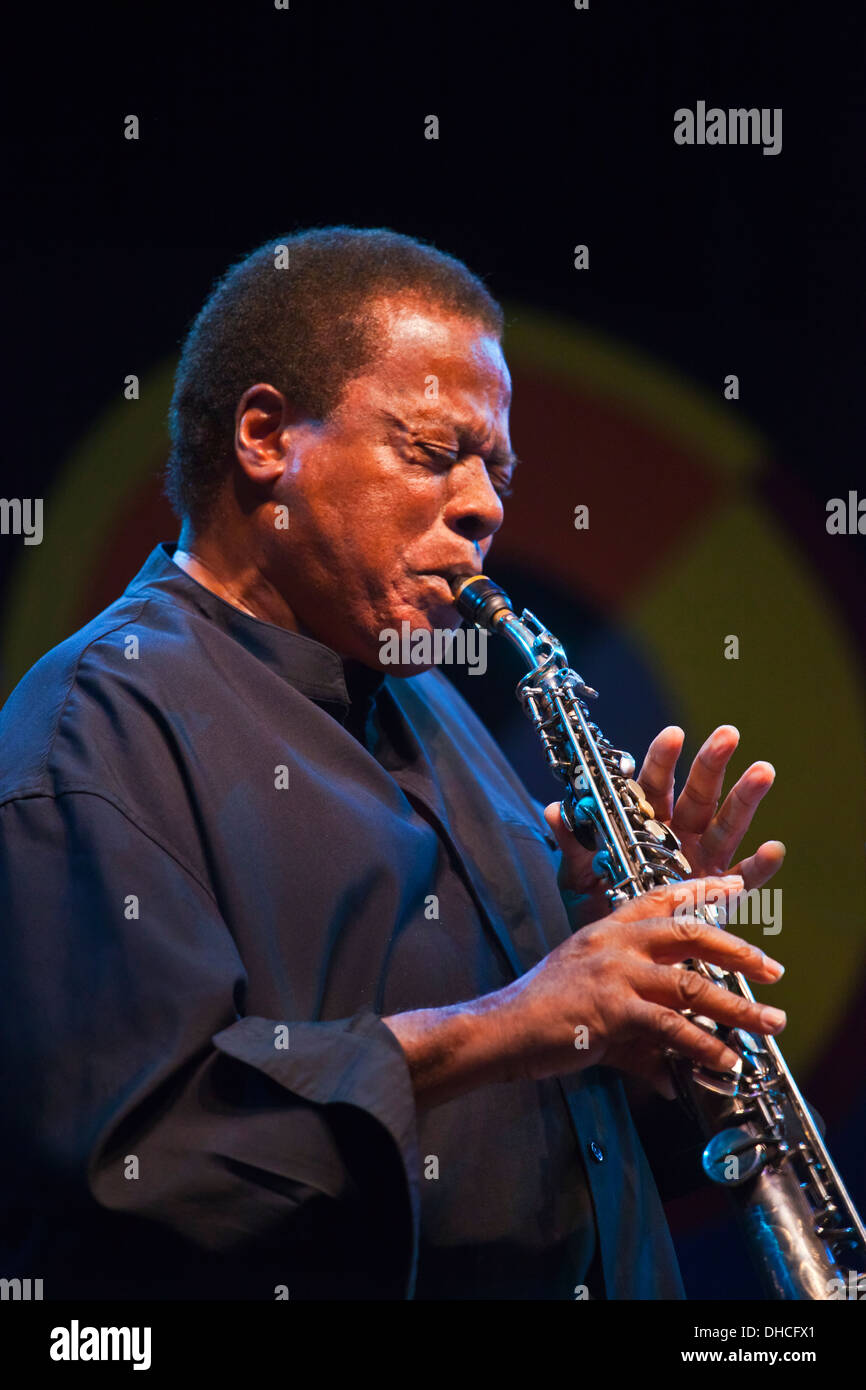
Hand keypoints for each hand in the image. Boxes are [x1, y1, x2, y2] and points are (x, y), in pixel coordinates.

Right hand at [494, 875, 786, 1097]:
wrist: (503, 1028)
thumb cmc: (543, 1013)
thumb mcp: (593, 1001)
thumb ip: (639, 1030)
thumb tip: (671, 1069)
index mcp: (608, 929)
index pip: (662, 898)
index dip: (701, 890)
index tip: (733, 885)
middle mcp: (615, 942)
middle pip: (690, 932)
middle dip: (738, 950)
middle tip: (771, 969)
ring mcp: (615, 973)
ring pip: (692, 984)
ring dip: (738, 1008)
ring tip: (769, 1024)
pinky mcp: (614, 1009)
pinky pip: (672, 1027)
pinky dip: (704, 1047)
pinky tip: (725, 1062)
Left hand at [545, 723, 785, 926]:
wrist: (612, 958)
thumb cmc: (595, 908)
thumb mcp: (577, 876)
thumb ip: (574, 844)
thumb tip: (554, 810)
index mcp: (644, 825)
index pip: (653, 786)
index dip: (662, 760)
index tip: (672, 735)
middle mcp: (677, 837)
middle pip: (698, 795)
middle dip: (712, 764)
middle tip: (728, 735)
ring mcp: (701, 863)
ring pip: (726, 825)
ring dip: (744, 799)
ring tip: (763, 770)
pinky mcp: (718, 896)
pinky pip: (742, 880)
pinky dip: (759, 866)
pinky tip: (773, 848)